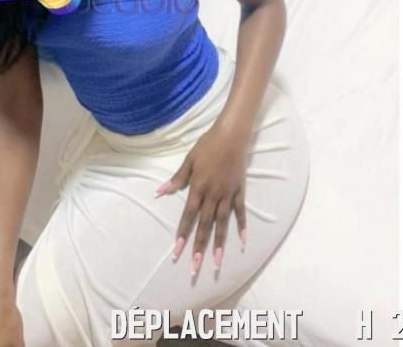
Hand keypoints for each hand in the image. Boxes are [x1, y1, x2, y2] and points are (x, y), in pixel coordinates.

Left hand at [155, 122, 249, 276]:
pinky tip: (242, 241)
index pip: (188, 215)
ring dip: (219, 243)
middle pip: (204, 224)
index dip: (182, 233)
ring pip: (222, 223)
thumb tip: (160, 191)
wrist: (231, 136)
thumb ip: (177, 178)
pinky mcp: (239, 191)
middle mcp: (213, 195)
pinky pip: (240, 212)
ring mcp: (227, 194)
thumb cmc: (207, 146)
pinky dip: (241, 226)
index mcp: (198, 187)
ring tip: (217, 262)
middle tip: (195, 266)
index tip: (177, 250)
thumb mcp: (189, 160)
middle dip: (199, 246)